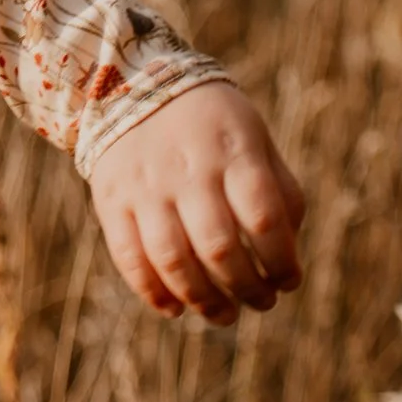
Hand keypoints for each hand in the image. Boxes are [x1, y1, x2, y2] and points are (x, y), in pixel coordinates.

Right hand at [88, 82, 305, 324]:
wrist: (131, 86)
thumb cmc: (212, 125)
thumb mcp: (255, 139)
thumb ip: (278, 190)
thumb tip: (288, 253)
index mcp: (233, 152)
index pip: (264, 219)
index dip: (281, 262)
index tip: (289, 281)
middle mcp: (188, 171)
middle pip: (220, 250)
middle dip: (247, 289)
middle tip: (262, 302)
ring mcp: (146, 188)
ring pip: (174, 261)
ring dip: (204, 301)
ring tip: (224, 315)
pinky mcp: (113, 202)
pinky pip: (130, 258)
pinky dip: (153, 293)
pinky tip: (176, 309)